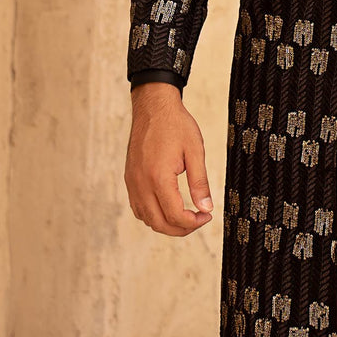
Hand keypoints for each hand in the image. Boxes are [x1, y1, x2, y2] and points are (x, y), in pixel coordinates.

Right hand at [124, 83, 213, 235]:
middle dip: (181, 229)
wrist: (153, 106)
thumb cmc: (175, 124)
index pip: (174, 215)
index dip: (193, 222)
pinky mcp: (130, 179)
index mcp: (158, 177)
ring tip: (186, 215)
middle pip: (159, 223)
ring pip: (146, 219)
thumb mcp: (195, 151)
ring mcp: (133, 182)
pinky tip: (167, 207)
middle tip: (199, 220)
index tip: (207, 215)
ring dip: (166, 224)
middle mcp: (141, 184)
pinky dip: (153, 214)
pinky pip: (138, 207)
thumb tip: (206, 207)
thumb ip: (200, 182)